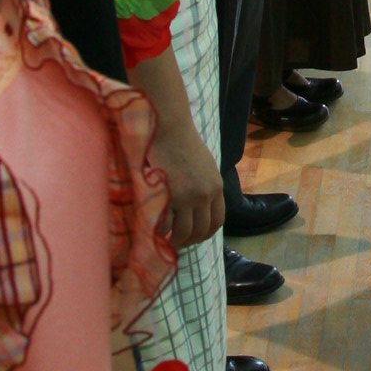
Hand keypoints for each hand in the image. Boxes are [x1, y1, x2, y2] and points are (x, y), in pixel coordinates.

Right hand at [152, 113, 224, 248]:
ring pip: (183, 232)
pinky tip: (153, 228)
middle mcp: (205, 195)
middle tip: (175, 243)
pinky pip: (165, 224)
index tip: (194, 237)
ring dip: (174, 240)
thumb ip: (206, 185)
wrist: (168, 127)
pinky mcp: (169, 196)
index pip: (217, 221)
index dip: (205, 233)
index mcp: (216, 187)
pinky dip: (159, 230)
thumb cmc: (182, 142)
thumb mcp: (205, 164)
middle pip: (201, 231)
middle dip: (188, 241)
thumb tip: (201, 205)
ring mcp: (187, 197)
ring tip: (163, 239)